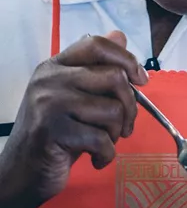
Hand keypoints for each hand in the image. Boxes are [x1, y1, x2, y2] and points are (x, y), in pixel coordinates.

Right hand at [0, 30, 146, 207]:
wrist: (23, 172)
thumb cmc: (56, 133)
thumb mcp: (76, 96)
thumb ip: (97, 67)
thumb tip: (120, 35)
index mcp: (55, 66)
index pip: (96, 45)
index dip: (126, 59)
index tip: (141, 80)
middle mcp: (49, 80)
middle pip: (115, 78)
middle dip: (130, 106)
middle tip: (124, 125)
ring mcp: (48, 104)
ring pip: (113, 110)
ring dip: (116, 133)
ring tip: (103, 142)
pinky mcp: (52, 131)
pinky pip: (102, 139)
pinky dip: (107, 154)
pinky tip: (97, 158)